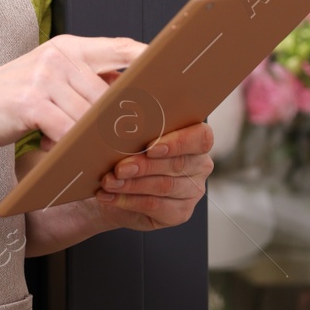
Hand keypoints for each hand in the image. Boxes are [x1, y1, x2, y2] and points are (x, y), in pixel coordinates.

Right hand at [0, 34, 146, 149]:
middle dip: (125, 119)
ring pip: (92, 115)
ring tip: (103, 156)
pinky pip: (67, 131)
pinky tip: (73, 158)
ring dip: (99, 140)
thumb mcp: (50, 78)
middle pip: (111, 92)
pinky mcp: (31, 102)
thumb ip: (85, 81)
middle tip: (141, 141)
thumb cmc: (14, 100)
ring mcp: (44, 76)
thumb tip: (130, 95)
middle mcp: (58, 55)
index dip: (150, 63)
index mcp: (68, 46)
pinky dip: (74, 149)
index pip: (121, 48)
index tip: (174, 79)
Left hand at [91, 121, 214, 231]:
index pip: (200, 138)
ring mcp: (192, 191)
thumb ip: (132, 114)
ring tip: (108, 182)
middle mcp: (199, 165)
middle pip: (177, 164)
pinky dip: (128, 201)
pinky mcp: (179, 213)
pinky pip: (155, 206)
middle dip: (144, 166)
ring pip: (163, 186)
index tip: (151, 147)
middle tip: (119, 168)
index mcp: (194, 138)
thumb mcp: (128, 129)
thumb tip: (117, 97)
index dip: (178, 142)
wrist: (110, 186)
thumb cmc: (122, 150)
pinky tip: (110, 196)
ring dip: (132, 185)